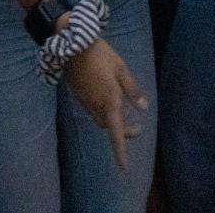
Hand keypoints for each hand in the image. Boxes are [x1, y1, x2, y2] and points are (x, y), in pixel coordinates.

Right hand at [61, 37, 146, 172]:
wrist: (71, 44)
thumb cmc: (100, 53)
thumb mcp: (121, 68)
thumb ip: (132, 90)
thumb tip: (143, 107)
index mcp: (110, 100)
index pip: (116, 133)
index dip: (121, 152)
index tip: (124, 169)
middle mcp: (96, 105)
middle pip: (110, 129)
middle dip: (124, 134)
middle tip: (138, 128)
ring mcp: (86, 101)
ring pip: (101, 121)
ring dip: (114, 123)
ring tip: (127, 113)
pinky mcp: (79, 95)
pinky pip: (93, 111)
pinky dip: (105, 113)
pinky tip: (111, 102)